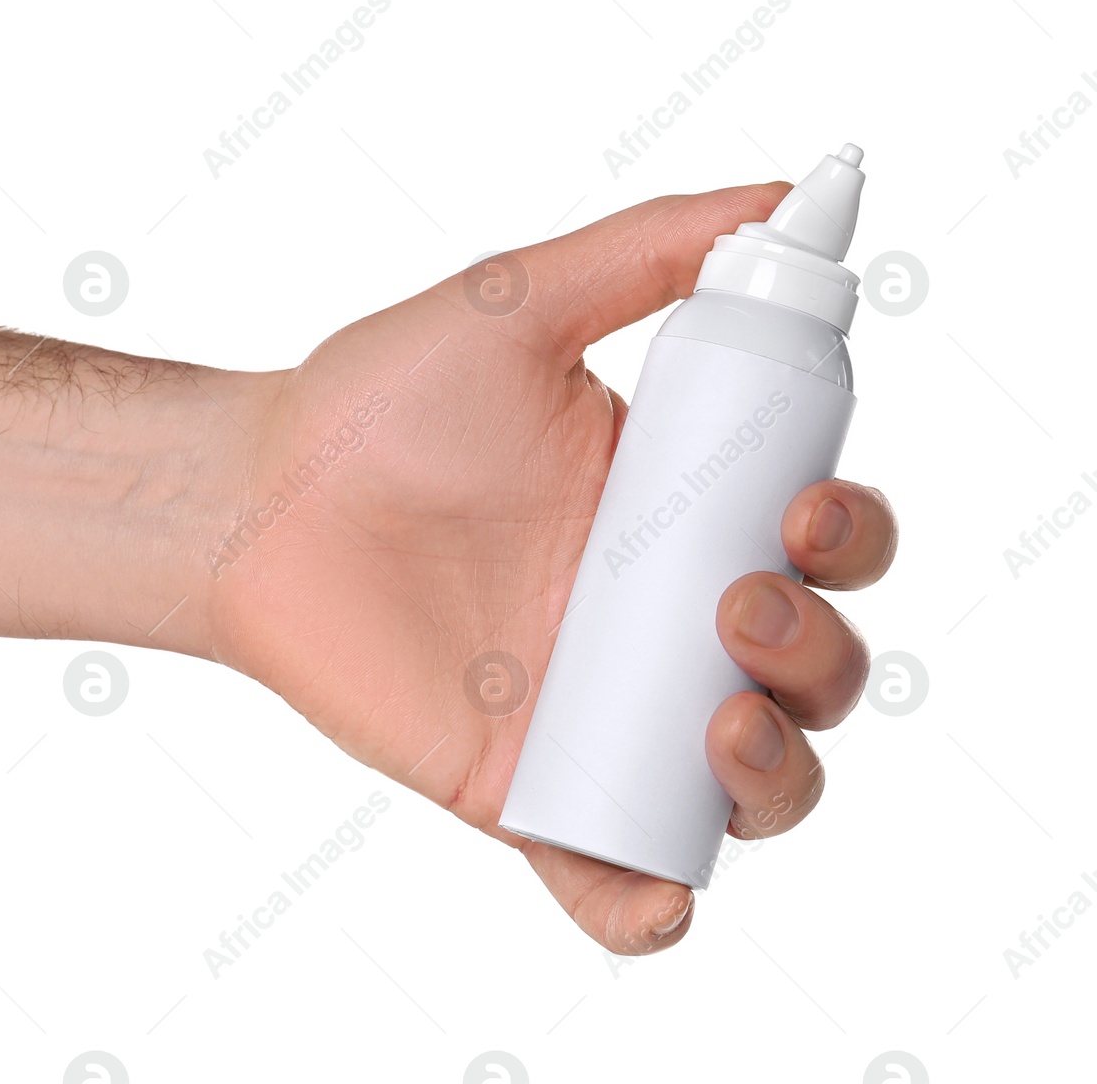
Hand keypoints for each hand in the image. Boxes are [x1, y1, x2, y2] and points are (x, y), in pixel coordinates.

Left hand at [207, 183, 897, 953]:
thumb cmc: (374, 405)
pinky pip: (613, 878)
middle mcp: (656, 621)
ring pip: (747, 787)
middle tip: (737, 603)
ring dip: (776, 777)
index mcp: (677, 513)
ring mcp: (596, 717)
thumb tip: (786, 196)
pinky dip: (646, 906)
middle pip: (813, 673)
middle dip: (821, 654)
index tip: (799, 512)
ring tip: (715, 722)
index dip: (850, 542)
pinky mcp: (522, 794)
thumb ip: (646, 249)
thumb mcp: (517, 307)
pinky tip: (650, 892)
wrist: (253, 502)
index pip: (819, 546)